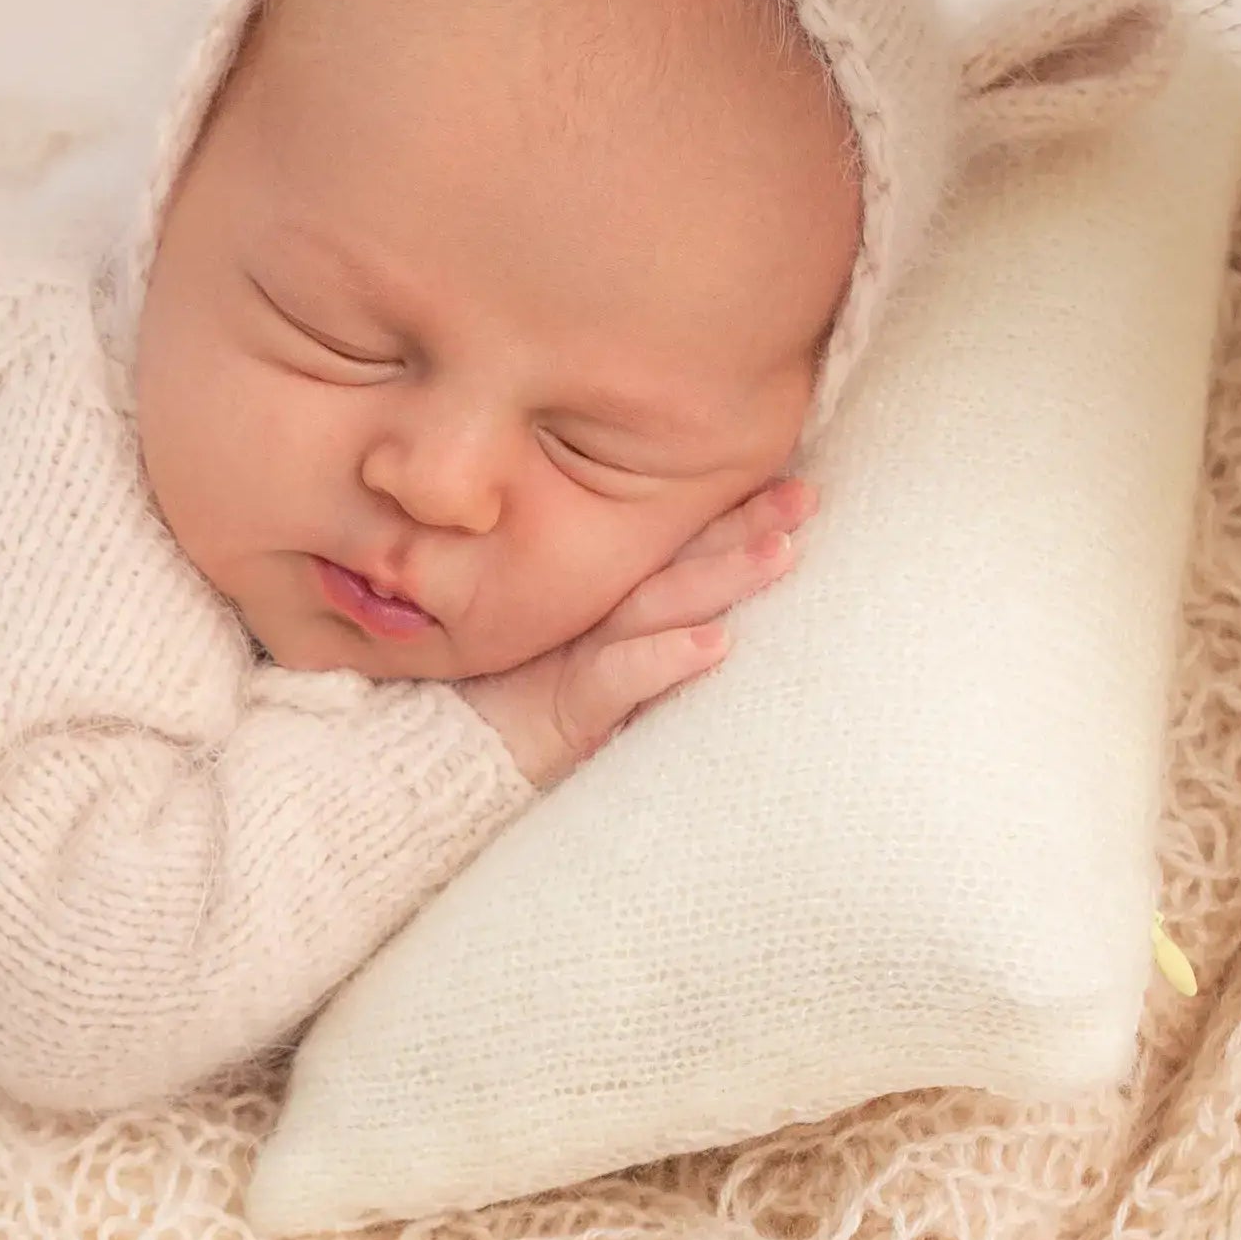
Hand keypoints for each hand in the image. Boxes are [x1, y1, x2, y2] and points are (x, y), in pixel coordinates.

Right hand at [456, 475, 816, 788]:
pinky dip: (664, 661)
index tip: (788, 477)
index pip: (669, 546)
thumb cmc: (499, 706)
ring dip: (721, 576)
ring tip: (781, 552)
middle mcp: (593, 615)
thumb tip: (709, 610)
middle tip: (803, 497)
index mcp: (598, 599)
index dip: (725, 512)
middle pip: (676, 562)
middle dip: (741, 526)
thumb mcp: (570, 656)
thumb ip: (627, 626)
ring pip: (659, 605)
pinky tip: (714, 645)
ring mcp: (578, 654)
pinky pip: (619, 680)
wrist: (436, 762)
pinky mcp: (566, 708)